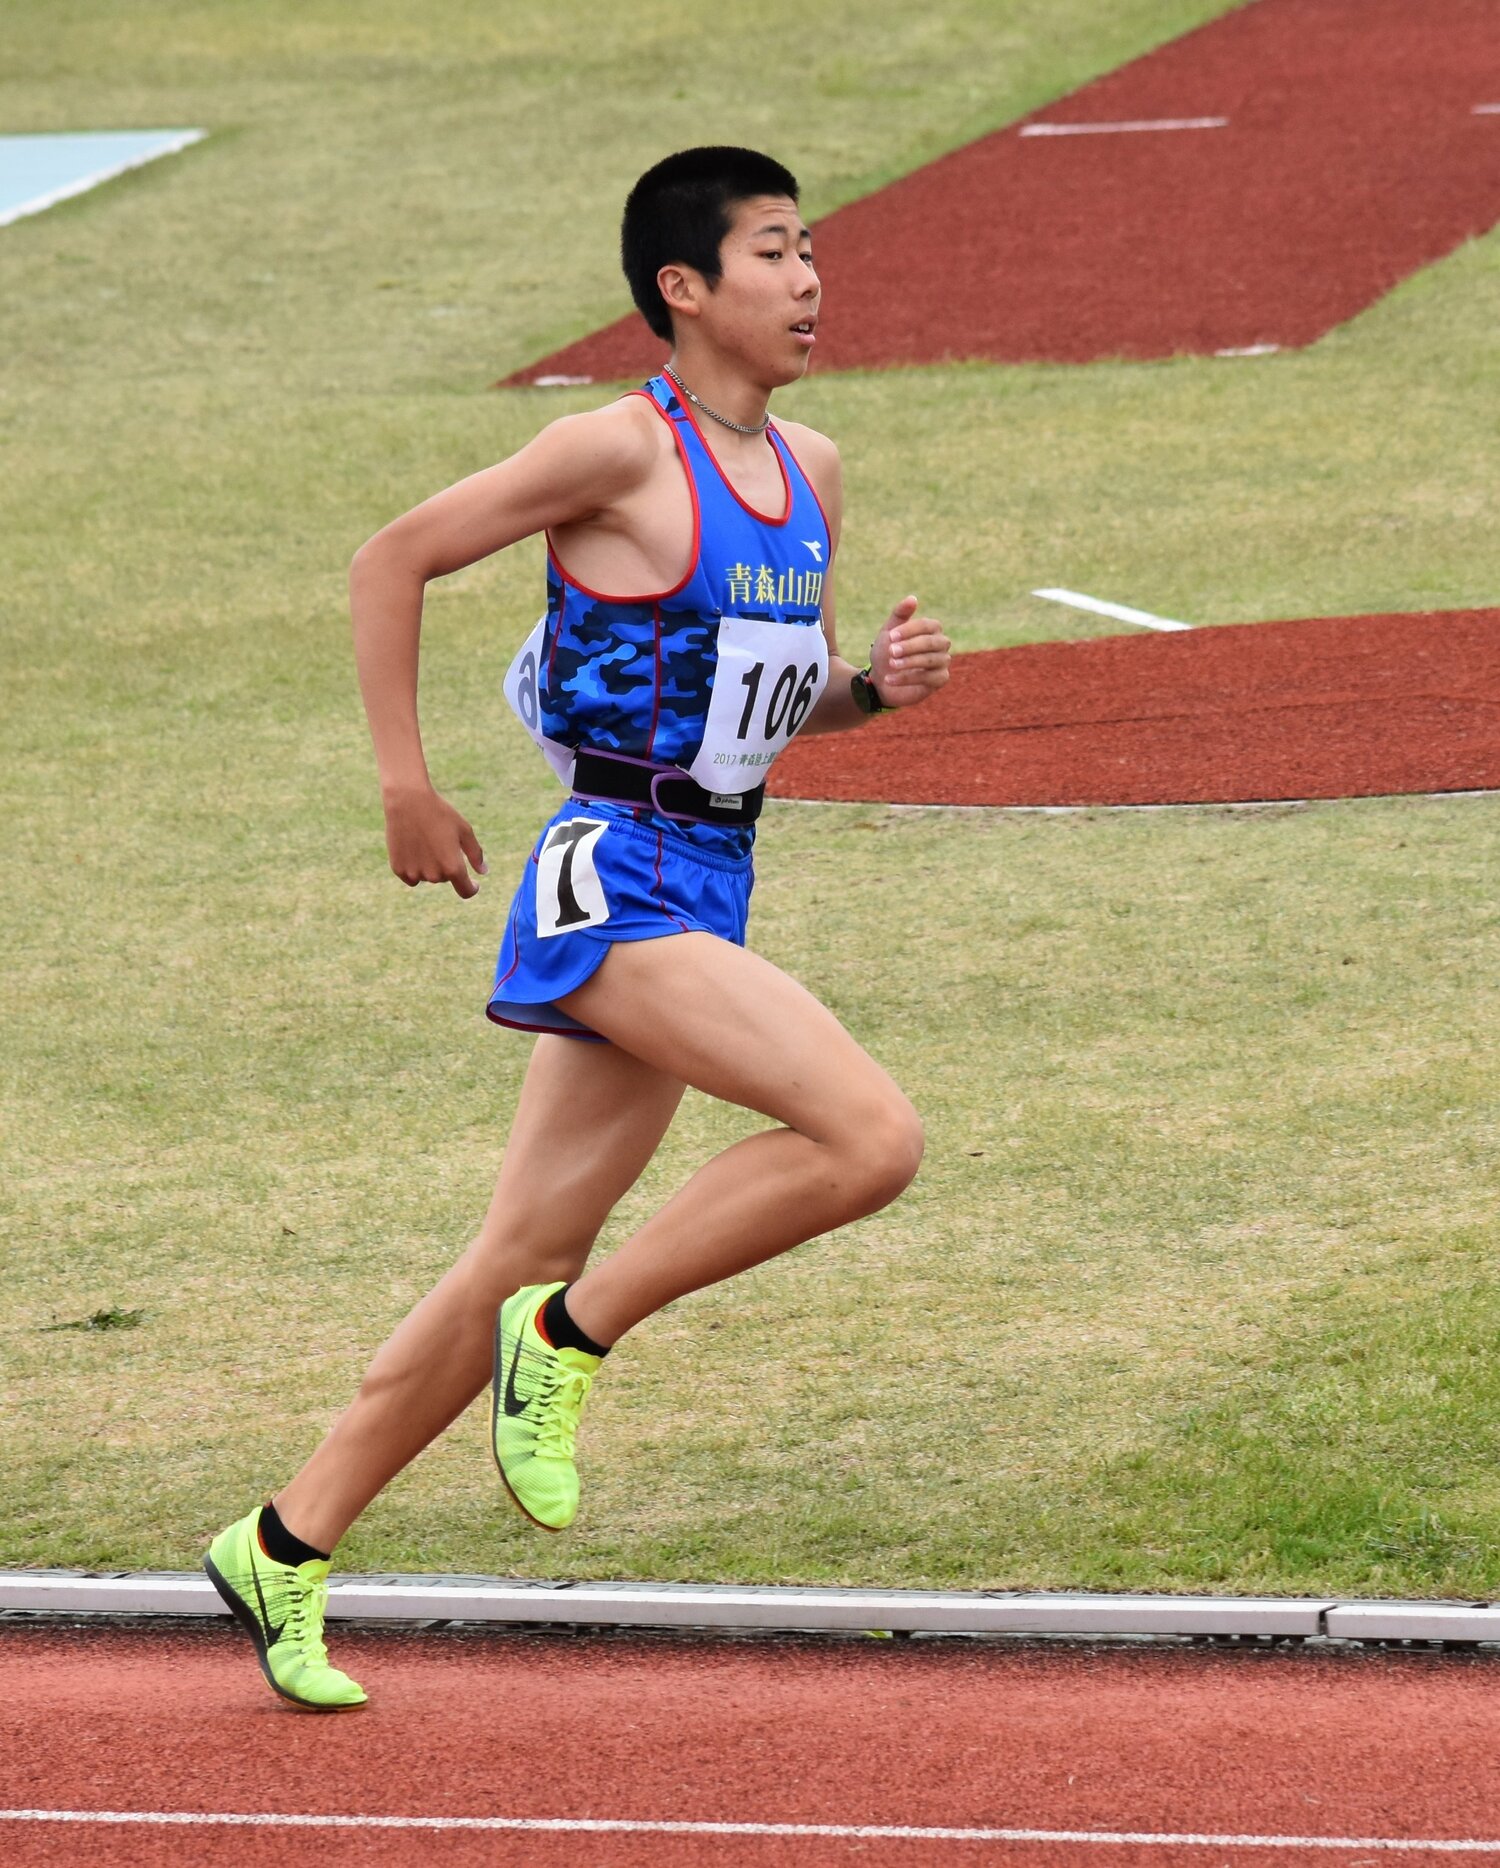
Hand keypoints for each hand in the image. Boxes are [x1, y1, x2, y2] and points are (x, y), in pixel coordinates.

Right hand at [382, 784, 487, 898]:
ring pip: (428, 877)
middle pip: (446, 879)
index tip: (472, 884)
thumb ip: (475, 854)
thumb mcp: (464, 831)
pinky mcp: (398, 869)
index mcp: (453, 867)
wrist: (407, 802)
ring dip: (430, 865)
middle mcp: (434, 875)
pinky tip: (412, 847)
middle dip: (447, 865)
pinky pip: (412, 877)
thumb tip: (483, 872)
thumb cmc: (440, 814)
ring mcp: (414, 873)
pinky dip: (414, 867)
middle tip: (440, 841)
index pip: (465, 891)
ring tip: (425, 840)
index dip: (471, 888)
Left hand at [868, 595, 950, 709]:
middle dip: (910, 647)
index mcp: (932, 629)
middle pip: (931, 642)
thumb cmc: (887, 652)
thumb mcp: (889, 632)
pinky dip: (907, 678)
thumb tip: (913, 598)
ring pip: (931, 660)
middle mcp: (942, 643)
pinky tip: (889, 679)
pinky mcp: (940, 679)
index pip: (927, 625)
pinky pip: (928, 678)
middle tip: (891, 651)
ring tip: (891, 665)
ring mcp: (943, 662)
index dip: (909, 630)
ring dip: (909, 662)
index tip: (891, 636)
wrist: (881, 680)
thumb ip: (900, 614)